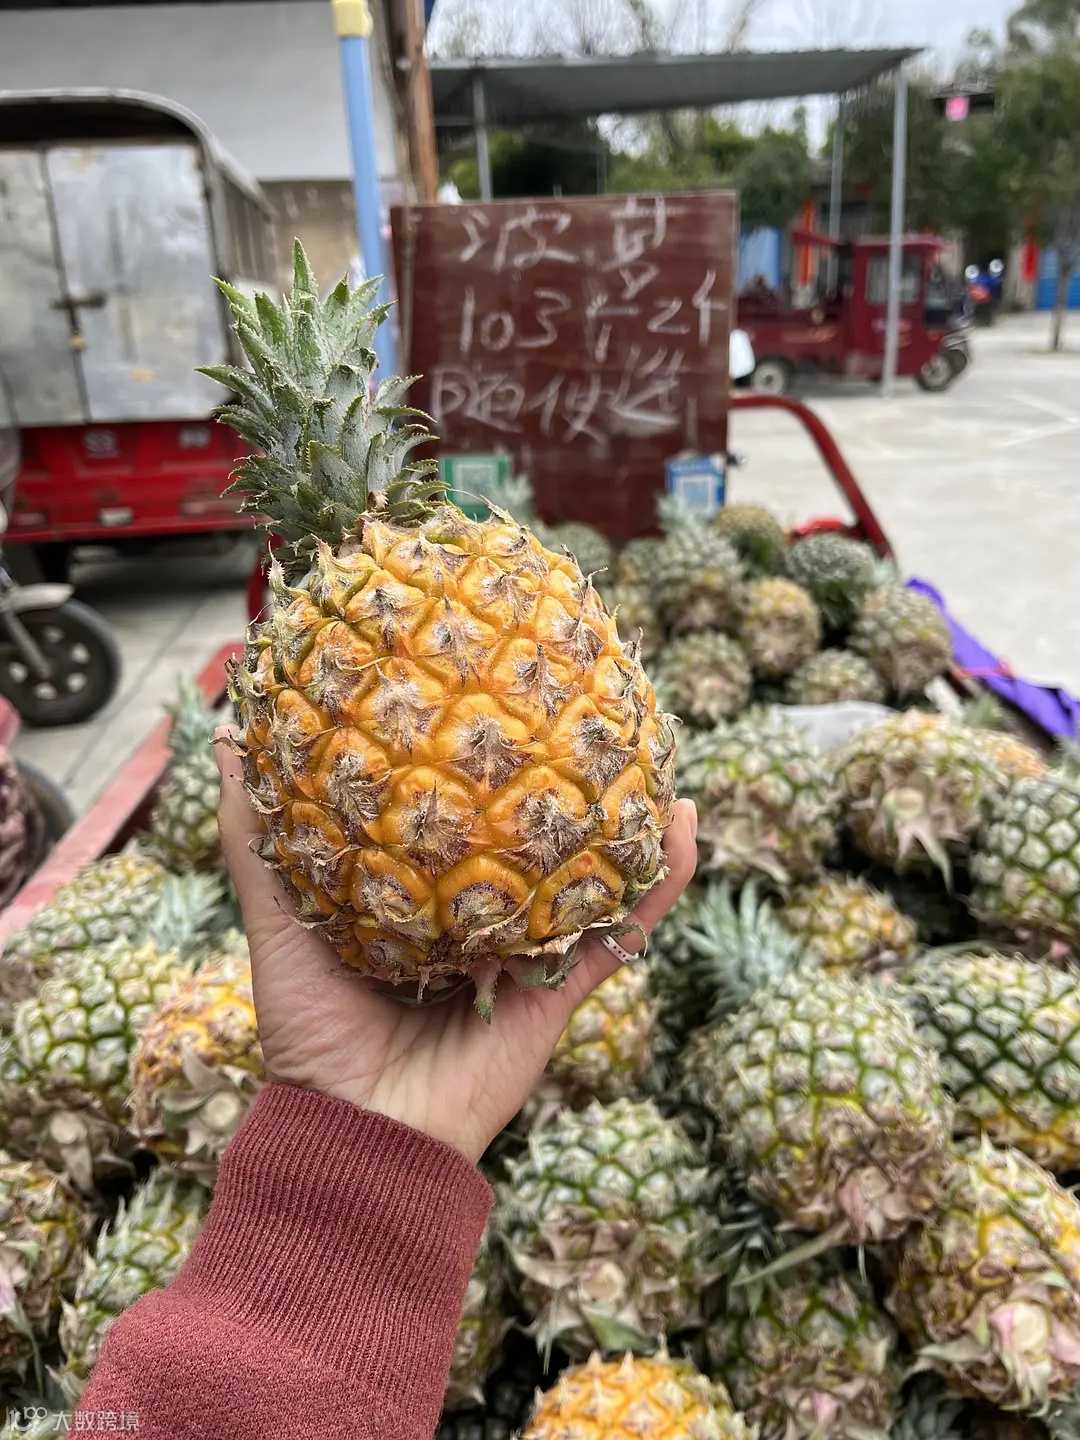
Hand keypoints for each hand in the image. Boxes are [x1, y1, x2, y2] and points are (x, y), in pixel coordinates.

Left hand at [216, 740, 696, 1162]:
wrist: (355, 1136)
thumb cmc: (310, 1037)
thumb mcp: (279, 922)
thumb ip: (260, 843)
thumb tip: (229, 740)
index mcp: (424, 905)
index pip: (461, 823)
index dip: (481, 769)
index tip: (492, 701)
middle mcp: (481, 924)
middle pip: (534, 843)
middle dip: (564, 786)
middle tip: (584, 713)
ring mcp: (528, 956)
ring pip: (592, 877)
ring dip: (628, 822)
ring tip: (653, 755)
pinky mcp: (561, 993)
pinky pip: (623, 931)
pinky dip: (661, 882)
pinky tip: (685, 824)